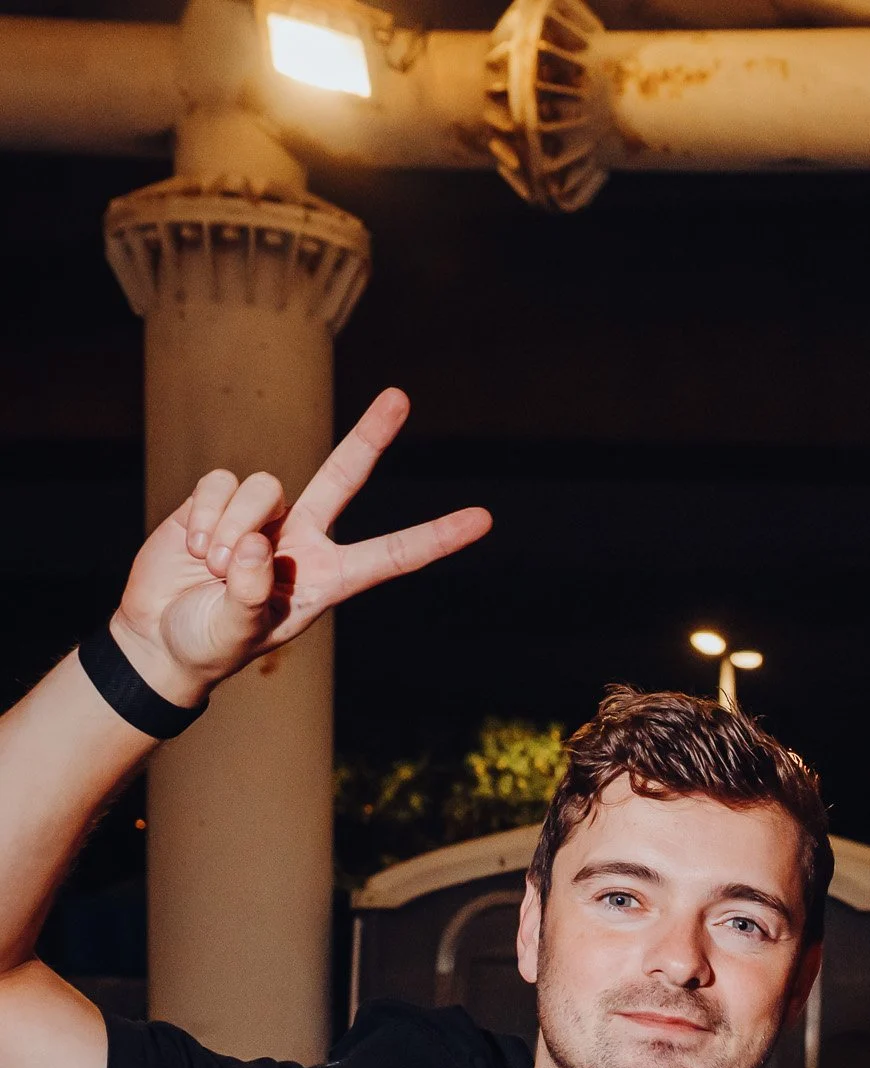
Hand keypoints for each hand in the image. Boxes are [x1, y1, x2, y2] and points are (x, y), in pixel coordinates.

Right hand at [109, 387, 489, 709]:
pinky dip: (201, 516)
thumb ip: (250, 596)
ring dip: (229, 529)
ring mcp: (263, 515)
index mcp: (326, 579)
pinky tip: (192, 548)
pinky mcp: (220, 498)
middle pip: (342, 477)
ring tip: (213, 568)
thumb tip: (260, 544)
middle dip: (369, 436)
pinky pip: (218, 483)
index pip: (391, 556)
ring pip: (262, 487)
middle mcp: (302, 540)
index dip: (435, 537)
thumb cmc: (209, 644)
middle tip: (400, 396)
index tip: (482, 519)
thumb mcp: (234, 633)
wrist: (160, 635)